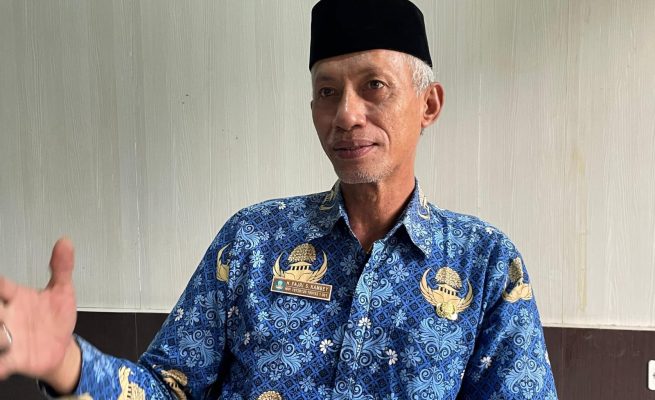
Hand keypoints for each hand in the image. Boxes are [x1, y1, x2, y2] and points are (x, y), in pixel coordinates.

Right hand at [0, 238, 80, 392]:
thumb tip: (66, 242)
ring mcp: (10, 338)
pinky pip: (3, 363)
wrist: (62, 347)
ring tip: (4, 336)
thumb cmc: (56, 318)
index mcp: (17, 297)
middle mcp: (9, 316)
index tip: (0, 284)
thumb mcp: (62, 291)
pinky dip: (0, 366)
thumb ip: (62, 267)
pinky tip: (1, 367)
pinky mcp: (15, 358)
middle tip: (1, 310)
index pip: (2, 286)